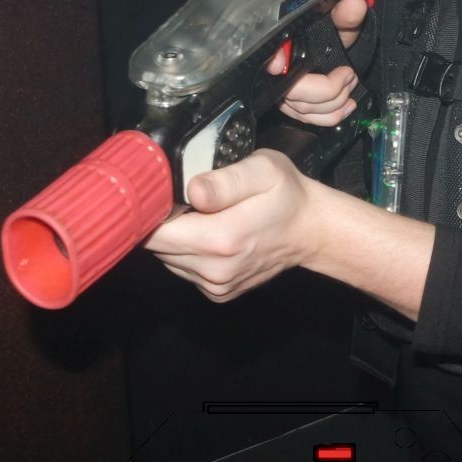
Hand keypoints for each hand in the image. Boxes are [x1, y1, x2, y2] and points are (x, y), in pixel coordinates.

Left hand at [143, 148, 315, 302]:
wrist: (311, 229)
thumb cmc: (287, 194)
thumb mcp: (263, 170)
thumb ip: (225, 180)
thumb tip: (192, 191)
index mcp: (221, 238)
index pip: (154, 231)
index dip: (151, 208)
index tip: (163, 192)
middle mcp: (214, 269)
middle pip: (157, 246)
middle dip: (164, 221)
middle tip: (188, 199)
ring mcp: (216, 285)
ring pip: (168, 258)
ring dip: (177, 238)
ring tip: (203, 216)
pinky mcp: (218, 292)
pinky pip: (184, 269)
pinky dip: (189, 252)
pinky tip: (211, 234)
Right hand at [267, 0, 367, 125]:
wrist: (332, 46)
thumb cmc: (329, 33)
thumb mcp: (337, 22)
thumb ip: (345, 15)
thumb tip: (354, 4)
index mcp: (281, 45)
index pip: (266, 55)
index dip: (273, 59)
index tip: (278, 64)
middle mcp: (276, 71)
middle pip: (293, 91)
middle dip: (328, 89)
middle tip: (349, 74)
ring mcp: (281, 91)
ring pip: (304, 109)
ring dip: (335, 101)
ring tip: (351, 84)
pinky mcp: (291, 106)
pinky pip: (308, 120)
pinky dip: (332, 116)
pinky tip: (348, 105)